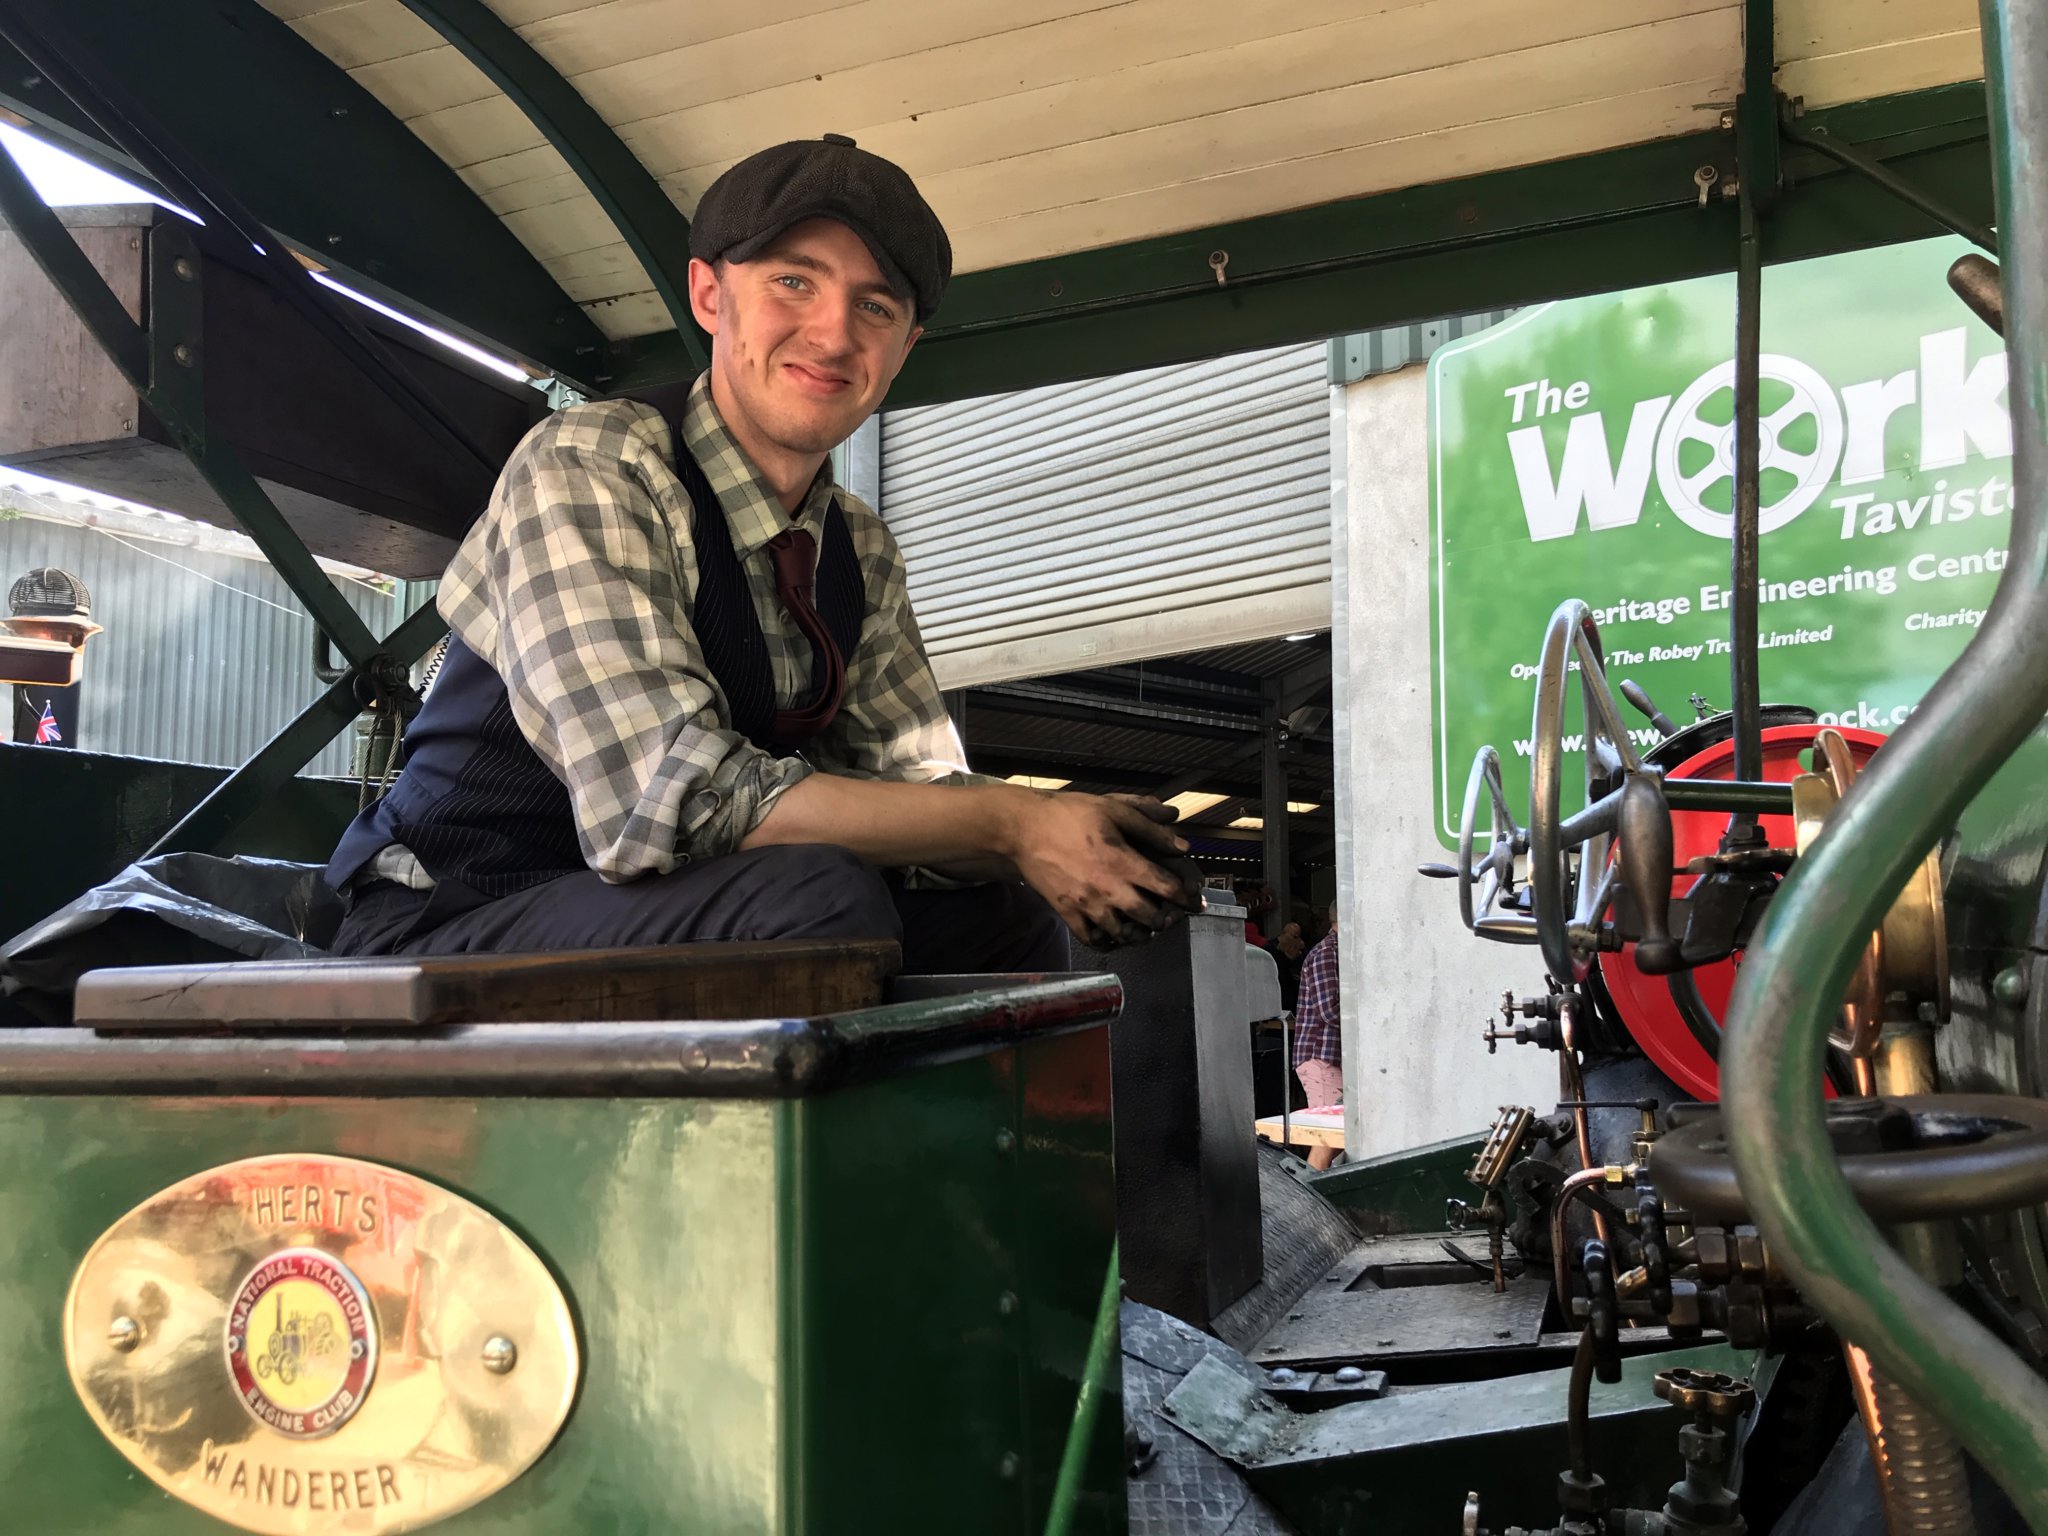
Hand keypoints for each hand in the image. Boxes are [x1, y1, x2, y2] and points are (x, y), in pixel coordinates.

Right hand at [1005, 792, 1204, 946]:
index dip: (1186, 896)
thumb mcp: (1113, 808)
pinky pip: (1092, 939)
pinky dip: (1107, 942)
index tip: (1194, 900)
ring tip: (1146, 929)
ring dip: (1139, 935)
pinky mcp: (1067, 913)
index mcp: (1122, 861)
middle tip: (1172, 916)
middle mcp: (1107, 889)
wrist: (1022, 828)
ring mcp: (1086, 905)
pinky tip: (1115, 935)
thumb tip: (1182, 843)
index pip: (1165, 887)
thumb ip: (1150, 825)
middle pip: (1149, 917)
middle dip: (1166, 919)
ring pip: (1122, 934)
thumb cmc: (1069, 814)